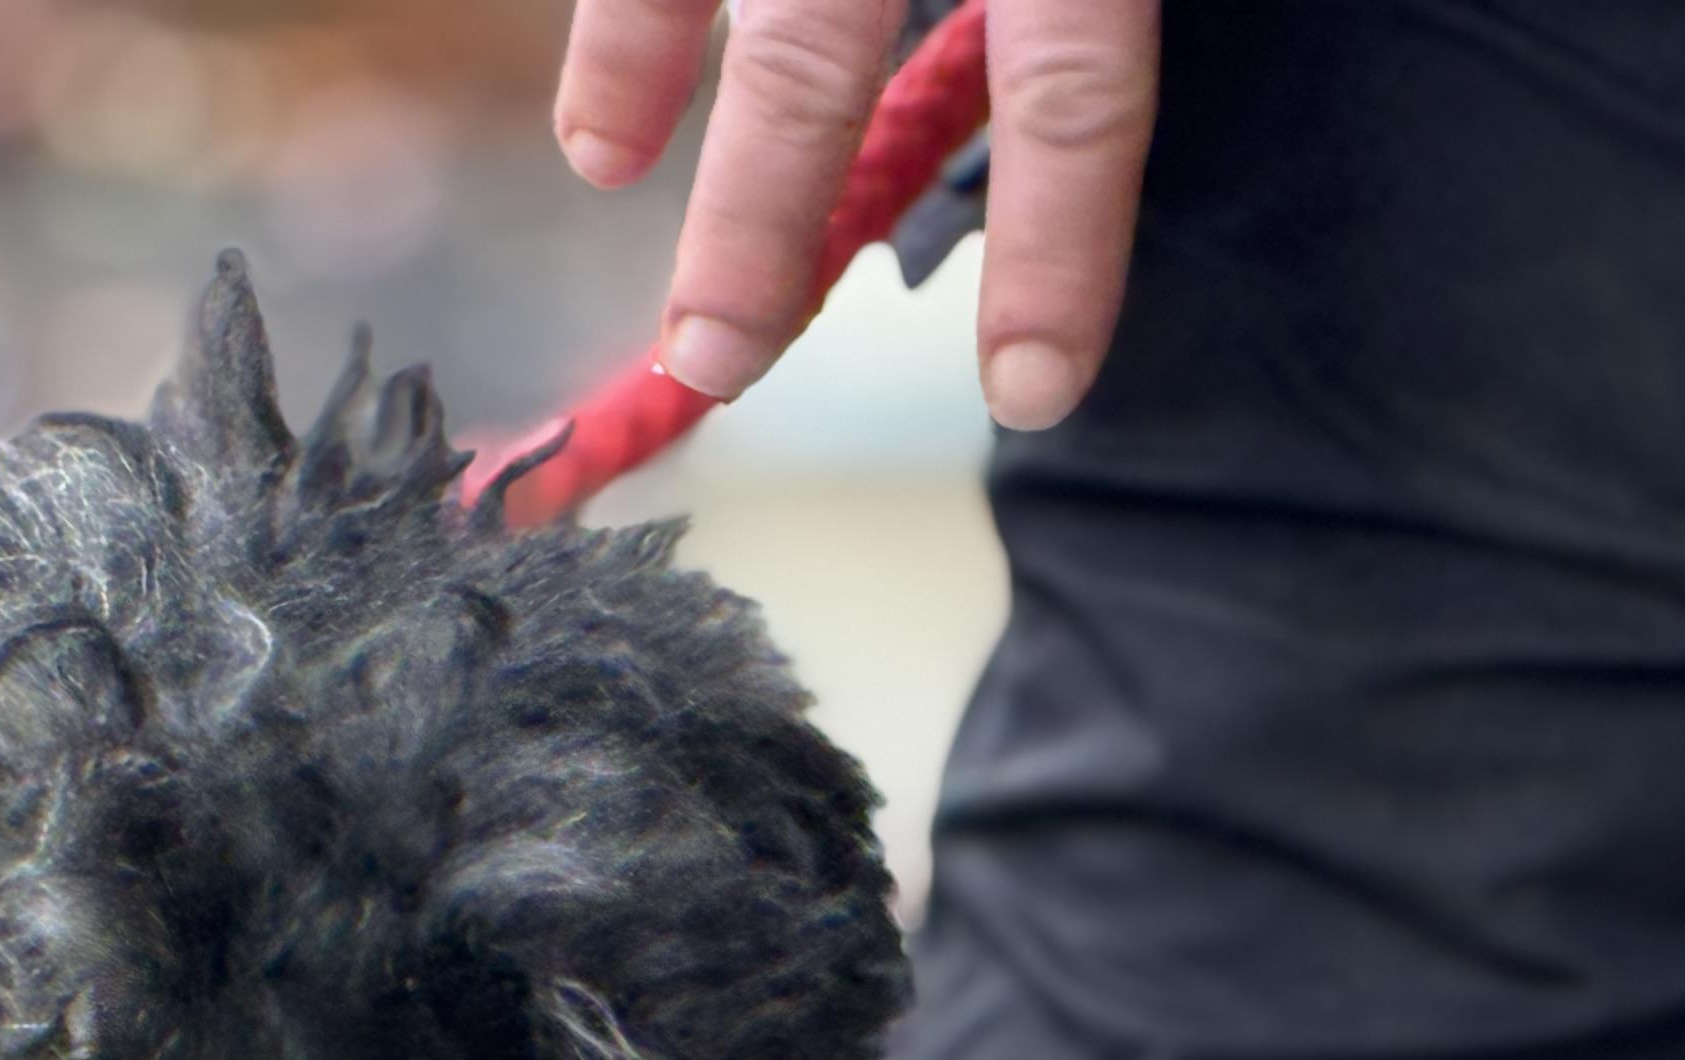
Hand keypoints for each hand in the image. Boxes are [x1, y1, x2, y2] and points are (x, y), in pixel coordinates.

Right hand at [552, 0, 1156, 428]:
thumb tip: (1080, 111)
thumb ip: (1085, 7)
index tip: (1033, 395)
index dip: (1057, 246)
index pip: (1073, 95)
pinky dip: (616, 51)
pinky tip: (599, 149)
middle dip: (764, 228)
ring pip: (743, 34)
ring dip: (686, 167)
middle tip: (721, 365)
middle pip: (823, 74)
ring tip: (674, 316)